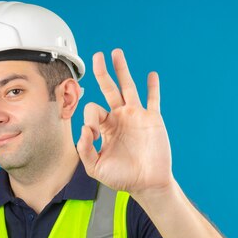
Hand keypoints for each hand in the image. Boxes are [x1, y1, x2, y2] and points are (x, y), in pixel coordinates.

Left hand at [76, 49, 173, 194]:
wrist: (147, 184)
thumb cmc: (122, 178)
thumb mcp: (95, 167)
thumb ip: (85, 150)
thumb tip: (84, 130)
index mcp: (105, 127)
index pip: (93, 110)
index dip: (90, 117)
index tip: (94, 133)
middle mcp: (119, 118)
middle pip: (109, 89)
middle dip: (102, 72)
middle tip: (97, 56)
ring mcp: (136, 116)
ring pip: (128, 87)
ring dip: (122, 69)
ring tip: (116, 53)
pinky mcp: (152, 119)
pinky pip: (153, 99)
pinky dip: (153, 87)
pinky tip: (151, 75)